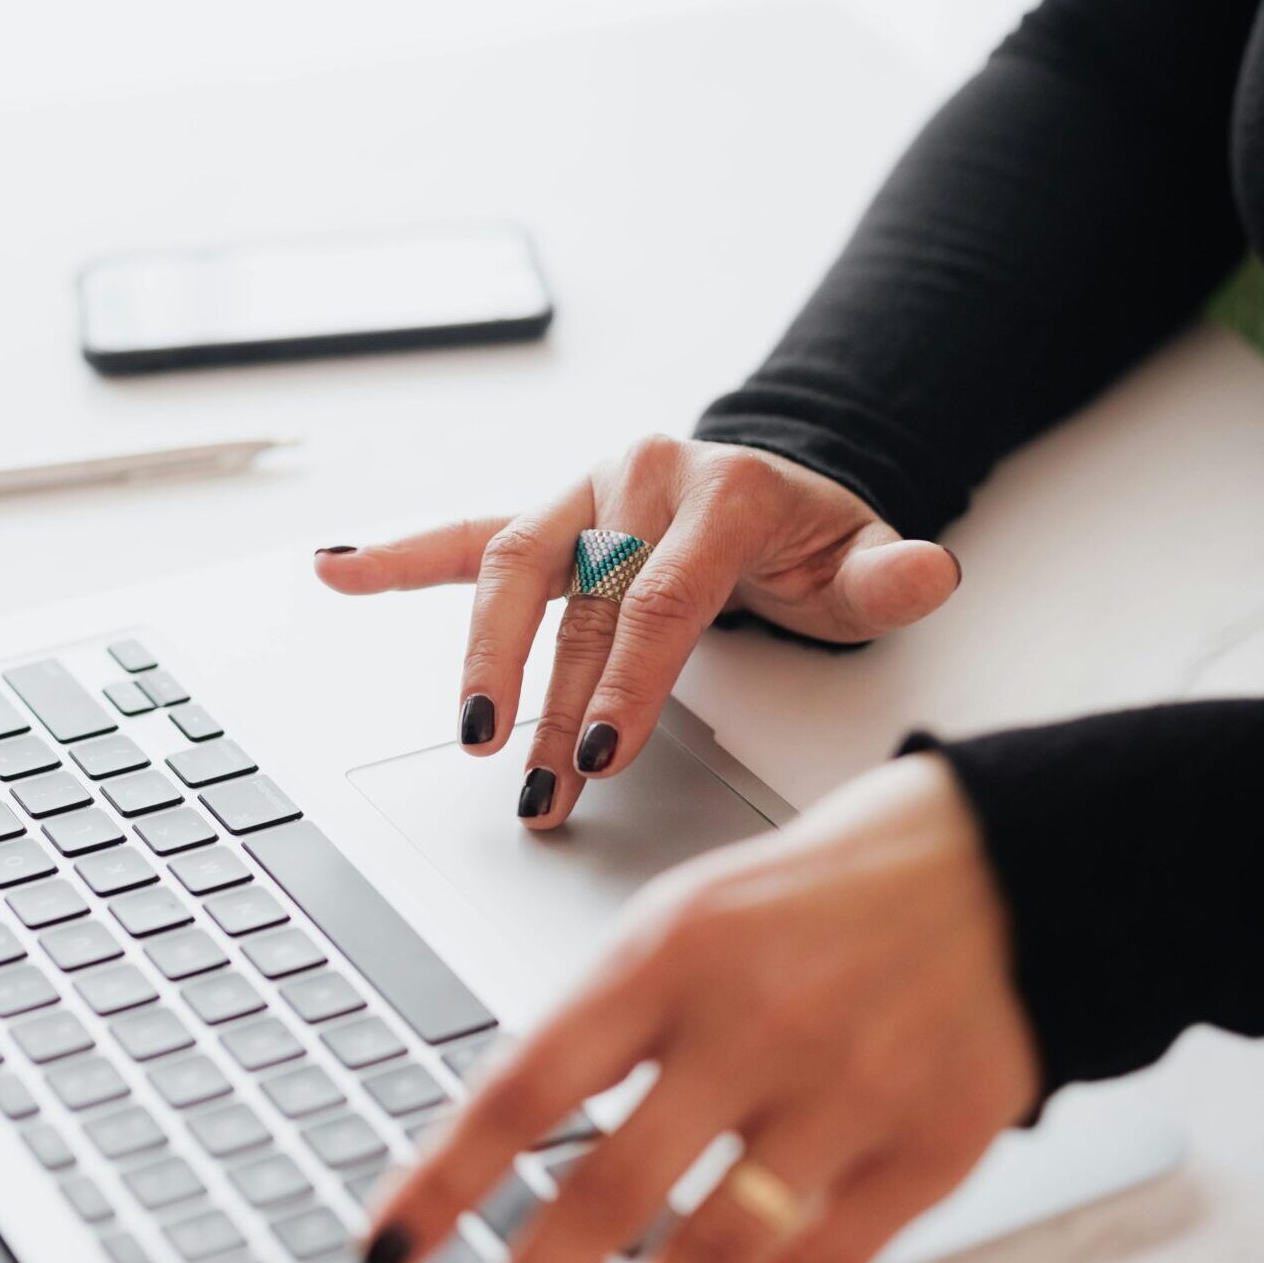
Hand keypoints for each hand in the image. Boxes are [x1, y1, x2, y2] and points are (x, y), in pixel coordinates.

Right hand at [314, 434, 959, 824]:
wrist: (782, 487)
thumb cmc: (815, 543)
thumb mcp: (864, 563)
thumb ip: (891, 576)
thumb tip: (927, 571)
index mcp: (720, 490)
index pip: (658, 598)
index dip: (627, 681)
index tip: (600, 755)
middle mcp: (641, 479)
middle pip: (579, 601)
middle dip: (553, 702)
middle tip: (536, 783)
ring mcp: (585, 494)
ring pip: (514, 572)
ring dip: (483, 659)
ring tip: (471, 738)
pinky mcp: (549, 515)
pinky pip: (467, 536)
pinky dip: (400, 556)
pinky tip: (337, 572)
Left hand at [361, 753, 1037, 1262]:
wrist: (998, 869)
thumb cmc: (814, 897)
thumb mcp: (687, 914)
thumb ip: (606, 1021)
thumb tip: (495, 1145)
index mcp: (670, 953)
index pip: (526, 1084)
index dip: (445, 1181)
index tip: (385, 1255)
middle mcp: (752, 1024)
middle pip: (609, 1192)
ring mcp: (845, 1092)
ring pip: (712, 1253)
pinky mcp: (926, 1150)